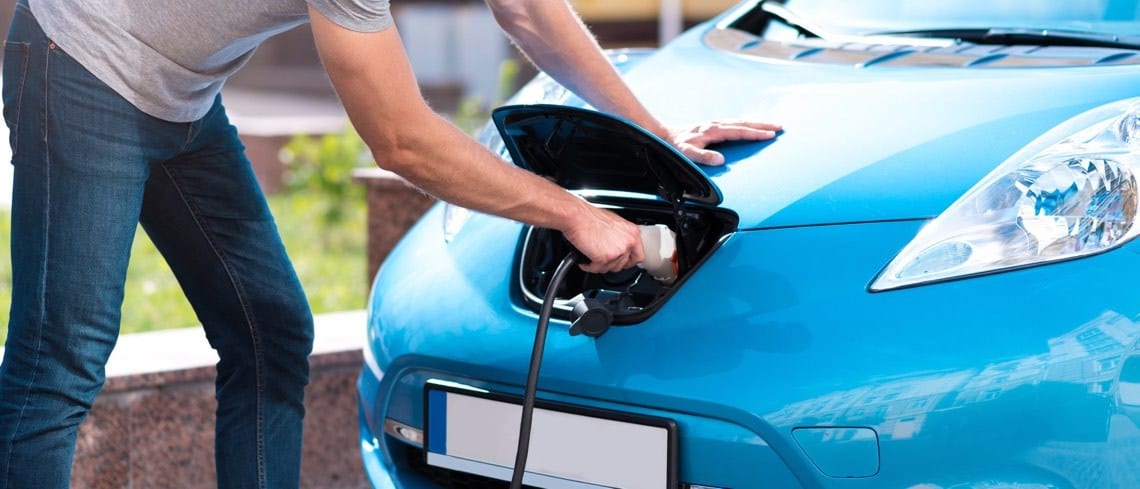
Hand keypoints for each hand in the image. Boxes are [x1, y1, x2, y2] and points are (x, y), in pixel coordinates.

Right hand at [561, 202, 644, 273]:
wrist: (577, 216)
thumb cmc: (590, 216)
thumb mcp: (614, 224)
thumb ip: (621, 237)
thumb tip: (618, 246)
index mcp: (632, 233)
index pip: (638, 256)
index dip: (628, 261)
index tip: (621, 262)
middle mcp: (628, 242)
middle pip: (623, 265)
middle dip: (610, 264)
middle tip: (601, 258)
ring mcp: (617, 251)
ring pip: (609, 268)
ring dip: (599, 265)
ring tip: (591, 255)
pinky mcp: (604, 258)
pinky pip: (597, 269)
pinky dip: (589, 266)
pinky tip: (585, 258)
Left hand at [666, 120, 782, 165]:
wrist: (663, 135)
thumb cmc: (675, 146)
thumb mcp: (686, 153)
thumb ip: (703, 157)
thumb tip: (721, 161)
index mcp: (712, 131)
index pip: (739, 132)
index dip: (755, 134)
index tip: (770, 135)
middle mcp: (715, 124)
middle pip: (743, 123)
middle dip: (762, 125)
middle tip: (780, 127)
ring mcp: (714, 123)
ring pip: (740, 121)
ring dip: (757, 123)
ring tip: (772, 125)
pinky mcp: (713, 125)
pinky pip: (734, 123)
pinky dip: (746, 123)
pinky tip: (752, 125)